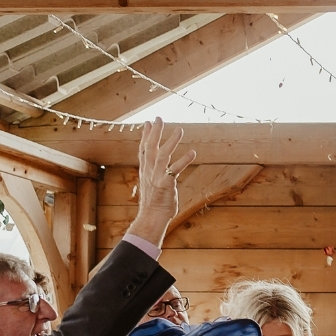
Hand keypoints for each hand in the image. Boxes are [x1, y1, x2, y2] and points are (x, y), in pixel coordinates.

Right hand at [125, 118, 195, 248]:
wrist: (152, 217)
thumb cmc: (154, 203)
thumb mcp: (150, 184)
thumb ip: (152, 172)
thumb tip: (154, 167)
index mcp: (145, 170)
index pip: (143, 149)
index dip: (145, 135)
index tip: (147, 122)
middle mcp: (149, 171)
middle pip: (150, 147)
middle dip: (154, 132)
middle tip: (158, 118)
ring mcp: (157, 177)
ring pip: (163, 155)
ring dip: (171, 142)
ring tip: (179, 130)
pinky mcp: (166, 184)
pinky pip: (175, 170)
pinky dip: (184, 160)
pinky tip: (192, 152)